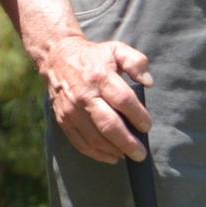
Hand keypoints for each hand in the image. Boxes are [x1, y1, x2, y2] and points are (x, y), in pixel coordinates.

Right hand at [37, 33, 153, 162]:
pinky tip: (111, 156)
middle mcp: (84, 95)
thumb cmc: (93, 56)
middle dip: (128, 143)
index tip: (147, 126)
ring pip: (95, 138)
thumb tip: (148, 82)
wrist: (56, 58)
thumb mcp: (116, 50)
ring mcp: (72, 110)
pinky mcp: (63, 119)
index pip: (123, 101)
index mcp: (100, 77)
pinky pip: (80, 142)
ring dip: (114, 150)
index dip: (138, 116)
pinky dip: (96, 153)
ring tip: (128, 155)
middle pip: (109, 125)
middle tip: (141, 154)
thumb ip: (136, 62)